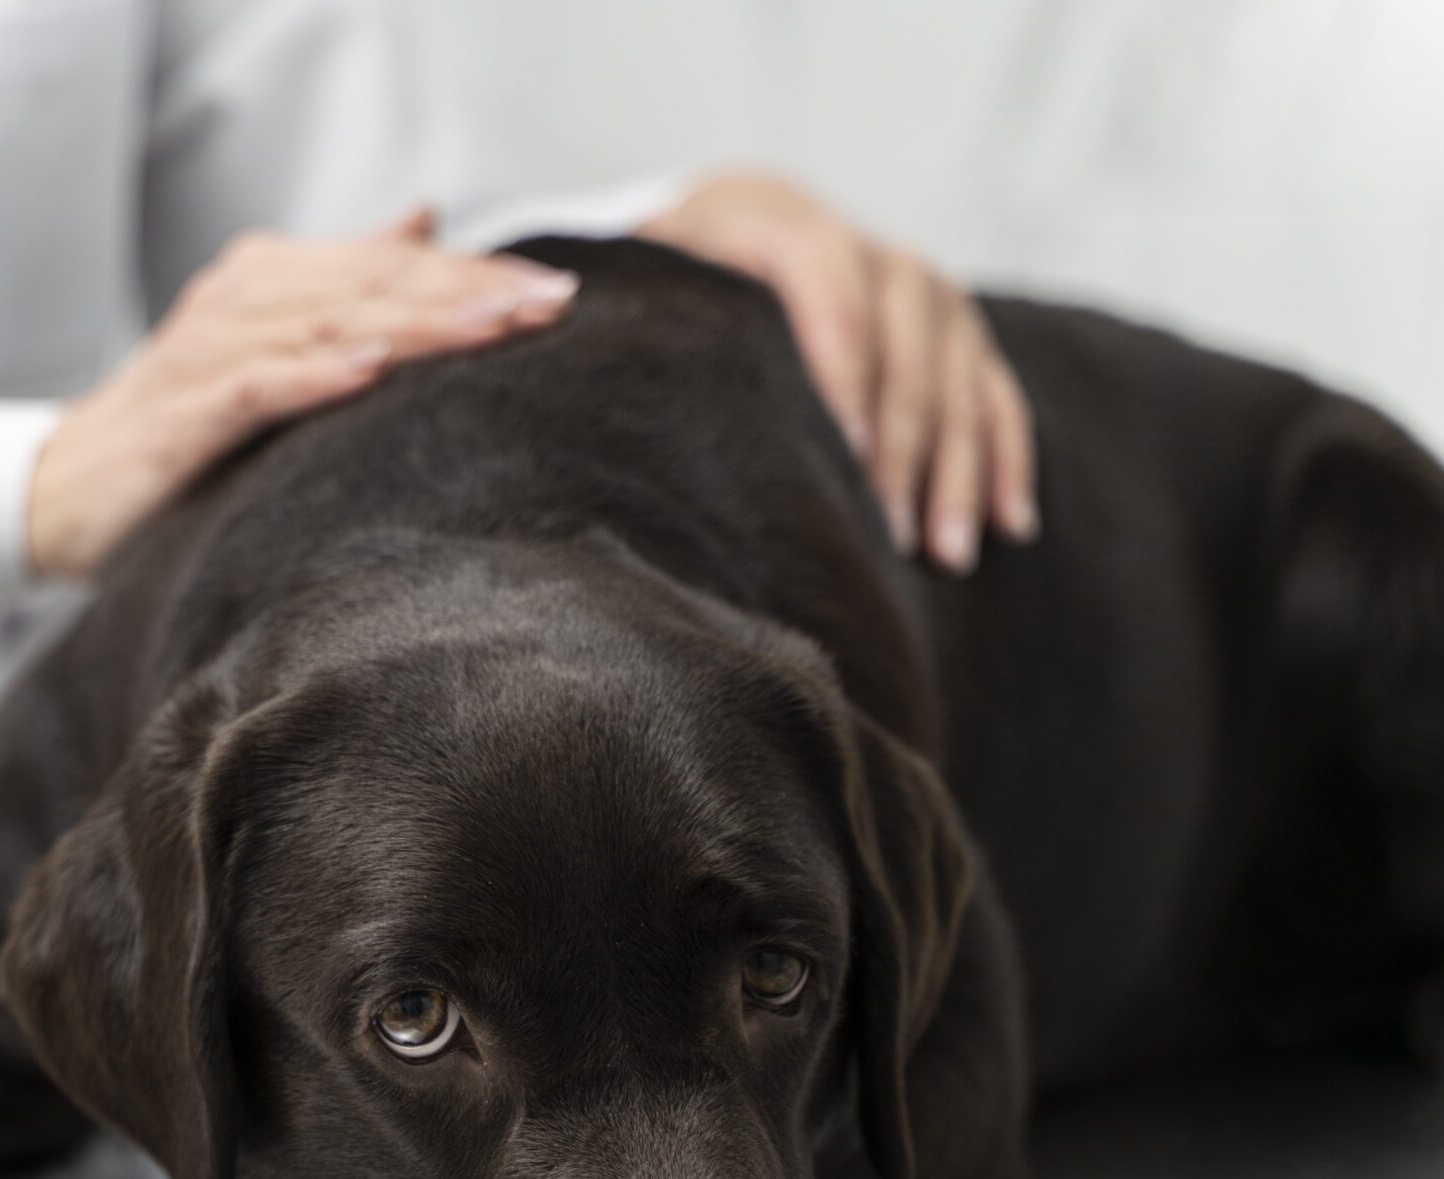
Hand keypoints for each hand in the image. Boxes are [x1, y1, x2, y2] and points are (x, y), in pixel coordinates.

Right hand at [28, 210, 582, 579]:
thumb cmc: (181, 426)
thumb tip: (425, 222)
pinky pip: (257, 384)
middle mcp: (242, 297)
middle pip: (371, 285)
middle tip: (547, 308)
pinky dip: (313, 374)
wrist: (64, 490)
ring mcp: (208, 350)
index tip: (558, 295)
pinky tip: (369, 371)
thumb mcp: (271, 346)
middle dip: (465, 295)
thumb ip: (346, 286)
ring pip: (327, 325)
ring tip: (490, 330)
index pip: (391, 265)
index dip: (474, 275)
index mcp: (272, 277)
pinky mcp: (182, 411)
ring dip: (413, 326)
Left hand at [638, 174, 1035, 573]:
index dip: (844, 371)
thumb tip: (570, 327)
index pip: (832, 293)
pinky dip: (1004, 454)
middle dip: (900, 446)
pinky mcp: (956, 322)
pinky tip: (1011, 523)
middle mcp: (867, 247)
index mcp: (779, 224)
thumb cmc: (668, 277)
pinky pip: (995, 388)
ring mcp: (922, 283)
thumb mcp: (639, 275)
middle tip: (886, 534)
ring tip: (944, 552)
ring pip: (958, 375)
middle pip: (905, 348)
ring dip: (958, 467)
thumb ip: (628, 305)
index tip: (842, 453)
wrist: (732, 225)